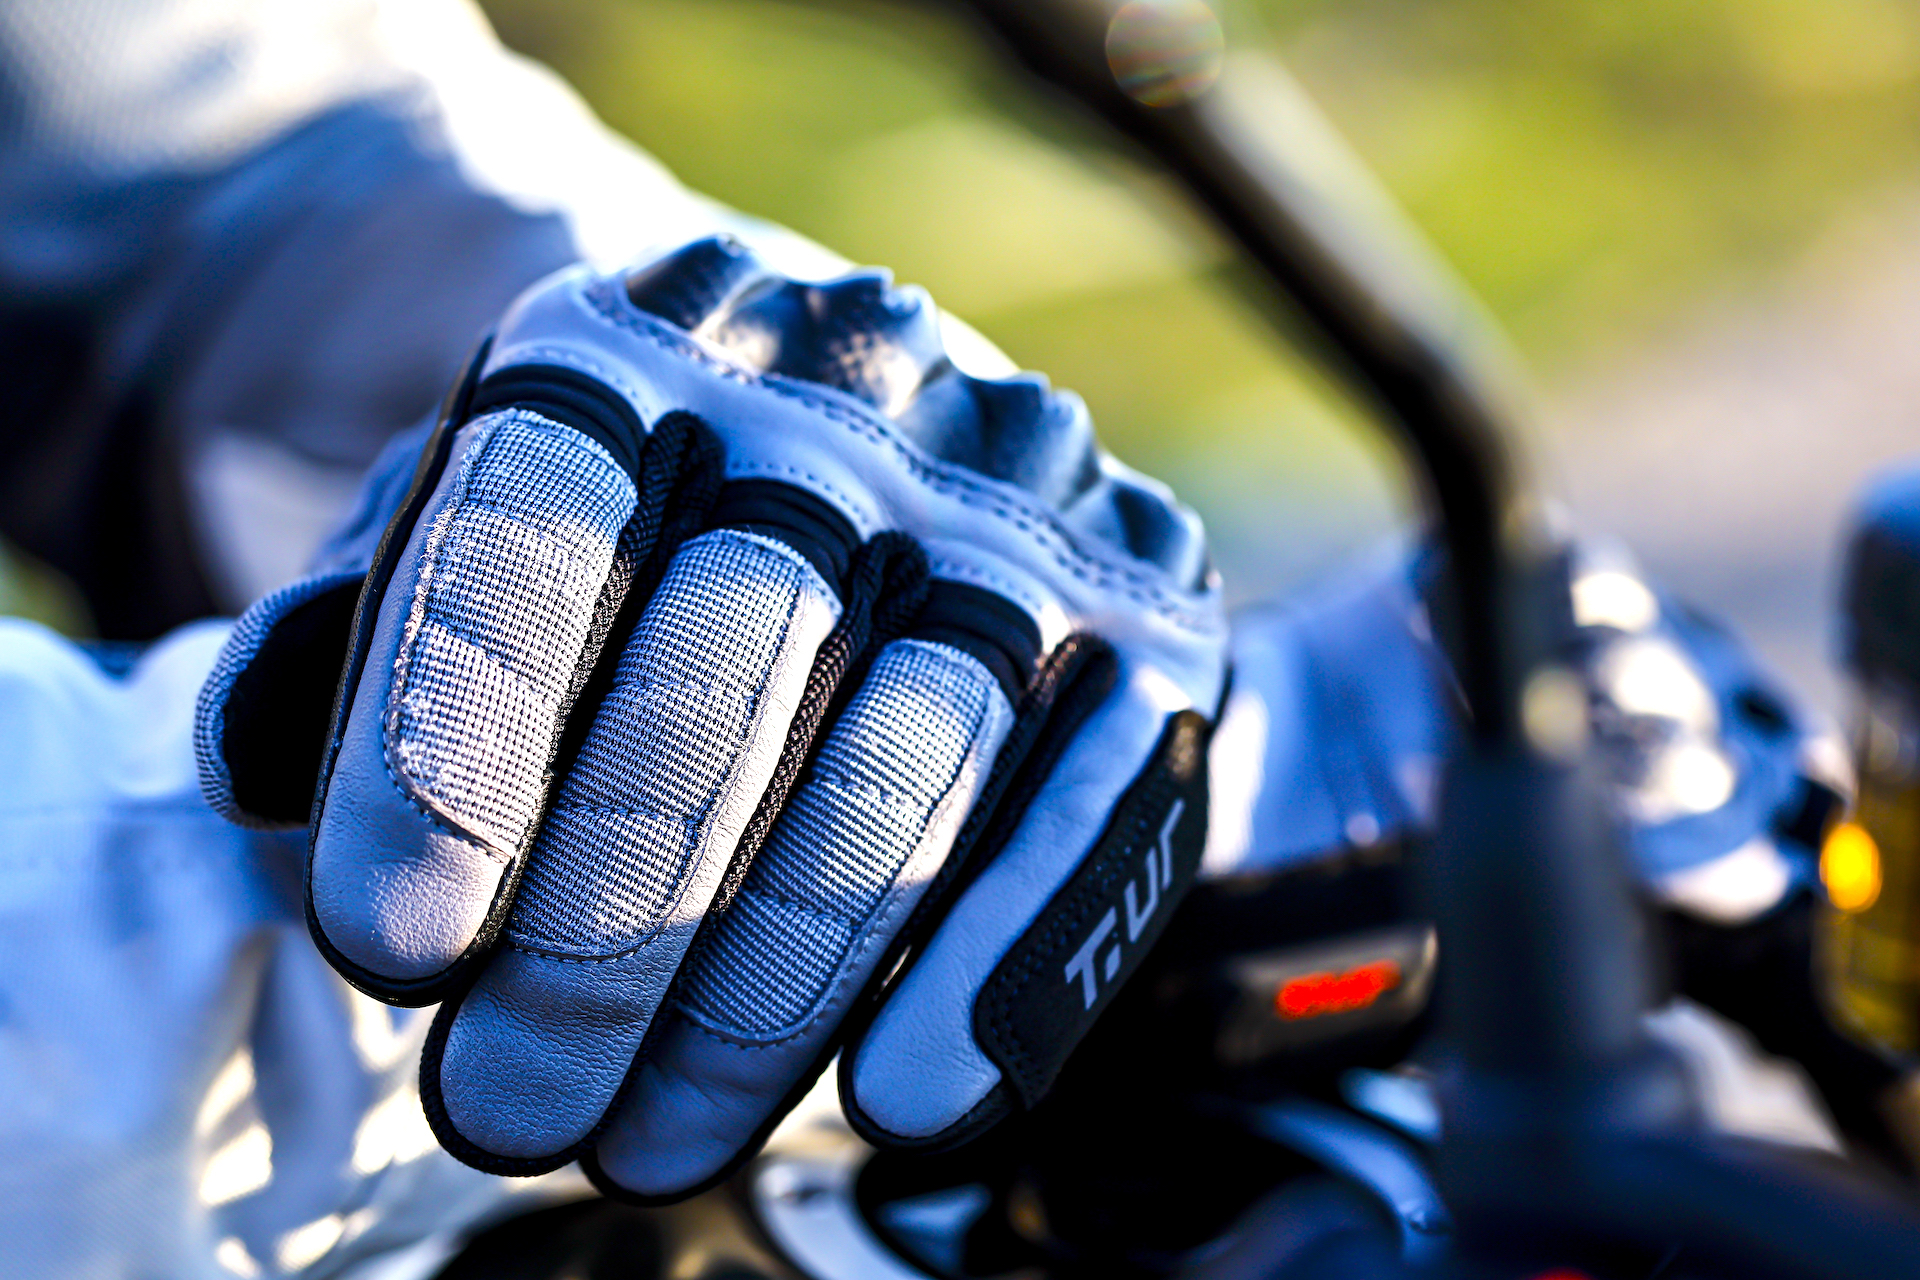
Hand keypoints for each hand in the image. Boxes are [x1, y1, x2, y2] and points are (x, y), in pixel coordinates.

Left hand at [197, 235, 1225, 1199]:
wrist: (869, 469)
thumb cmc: (626, 553)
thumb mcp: (464, 555)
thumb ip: (354, 643)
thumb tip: (254, 765)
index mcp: (649, 334)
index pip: (542, 511)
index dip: (456, 740)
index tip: (395, 949)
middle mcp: (860, 383)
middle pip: (734, 655)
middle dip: (605, 922)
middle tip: (504, 1106)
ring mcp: (1022, 496)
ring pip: (908, 756)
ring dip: (771, 986)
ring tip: (647, 1140)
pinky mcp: (1157, 610)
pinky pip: (1094, 808)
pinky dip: (998, 964)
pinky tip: (892, 1098)